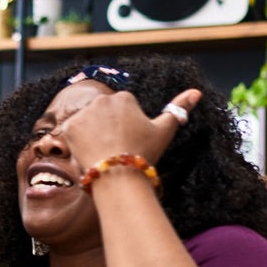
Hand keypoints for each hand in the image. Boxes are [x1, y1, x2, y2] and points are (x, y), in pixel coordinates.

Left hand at [58, 87, 201, 172]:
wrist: (119, 175)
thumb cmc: (144, 153)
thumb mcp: (164, 130)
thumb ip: (179, 108)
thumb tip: (196, 91)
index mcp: (125, 98)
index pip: (122, 110)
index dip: (126, 128)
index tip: (129, 142)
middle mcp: (102, 100)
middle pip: (103, 115)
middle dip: (107, 128)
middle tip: (116, 149)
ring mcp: (84, 112)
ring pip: (87, 123)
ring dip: (92, 135)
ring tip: (104, 152)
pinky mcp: (69, 126)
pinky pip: (72, 132)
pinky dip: (78, 142)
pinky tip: (89, 152)